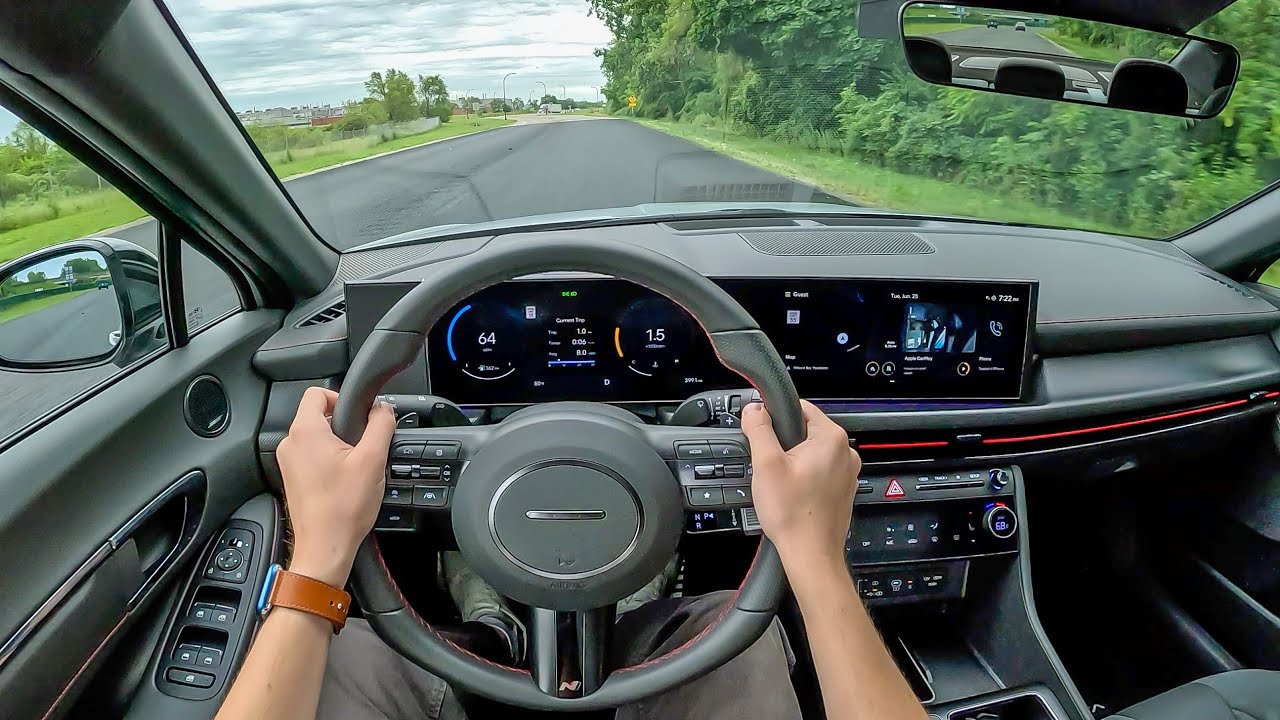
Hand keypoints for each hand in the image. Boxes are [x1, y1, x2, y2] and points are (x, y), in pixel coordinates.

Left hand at [276, 387, 395, 587]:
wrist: (325, 546)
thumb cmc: (343, 509)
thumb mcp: (372, 460)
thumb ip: (381, 425)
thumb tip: (384, 408)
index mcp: (305, 432)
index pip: (318, 393)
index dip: (342, 398)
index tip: (359, 416)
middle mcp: (290, 444)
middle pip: (319, 415)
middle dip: (344, 425)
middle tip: (362, 447)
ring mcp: (289, 462)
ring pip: (317, 437)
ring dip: (337, 445)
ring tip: (354, 468)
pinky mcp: (293, 478)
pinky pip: (312, 456)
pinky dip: (329, 461)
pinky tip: (344, 481)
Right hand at [742, 400, 860, 576]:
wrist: (810, 554)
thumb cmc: (793, 514)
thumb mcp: (766, 464)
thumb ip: (759, 429)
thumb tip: (754, 409)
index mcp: (832, 438)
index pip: (801, 408)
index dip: (776, 417)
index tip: (763, 432)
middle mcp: (846, 453)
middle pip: (806, 431)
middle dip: (784, 443)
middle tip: (771, 466)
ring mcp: (847, 473)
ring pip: (812, 453)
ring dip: (794, 462)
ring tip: (782, 484)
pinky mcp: (843, 489)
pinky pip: (820, 472)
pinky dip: (805, 478)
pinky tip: (793, 495)